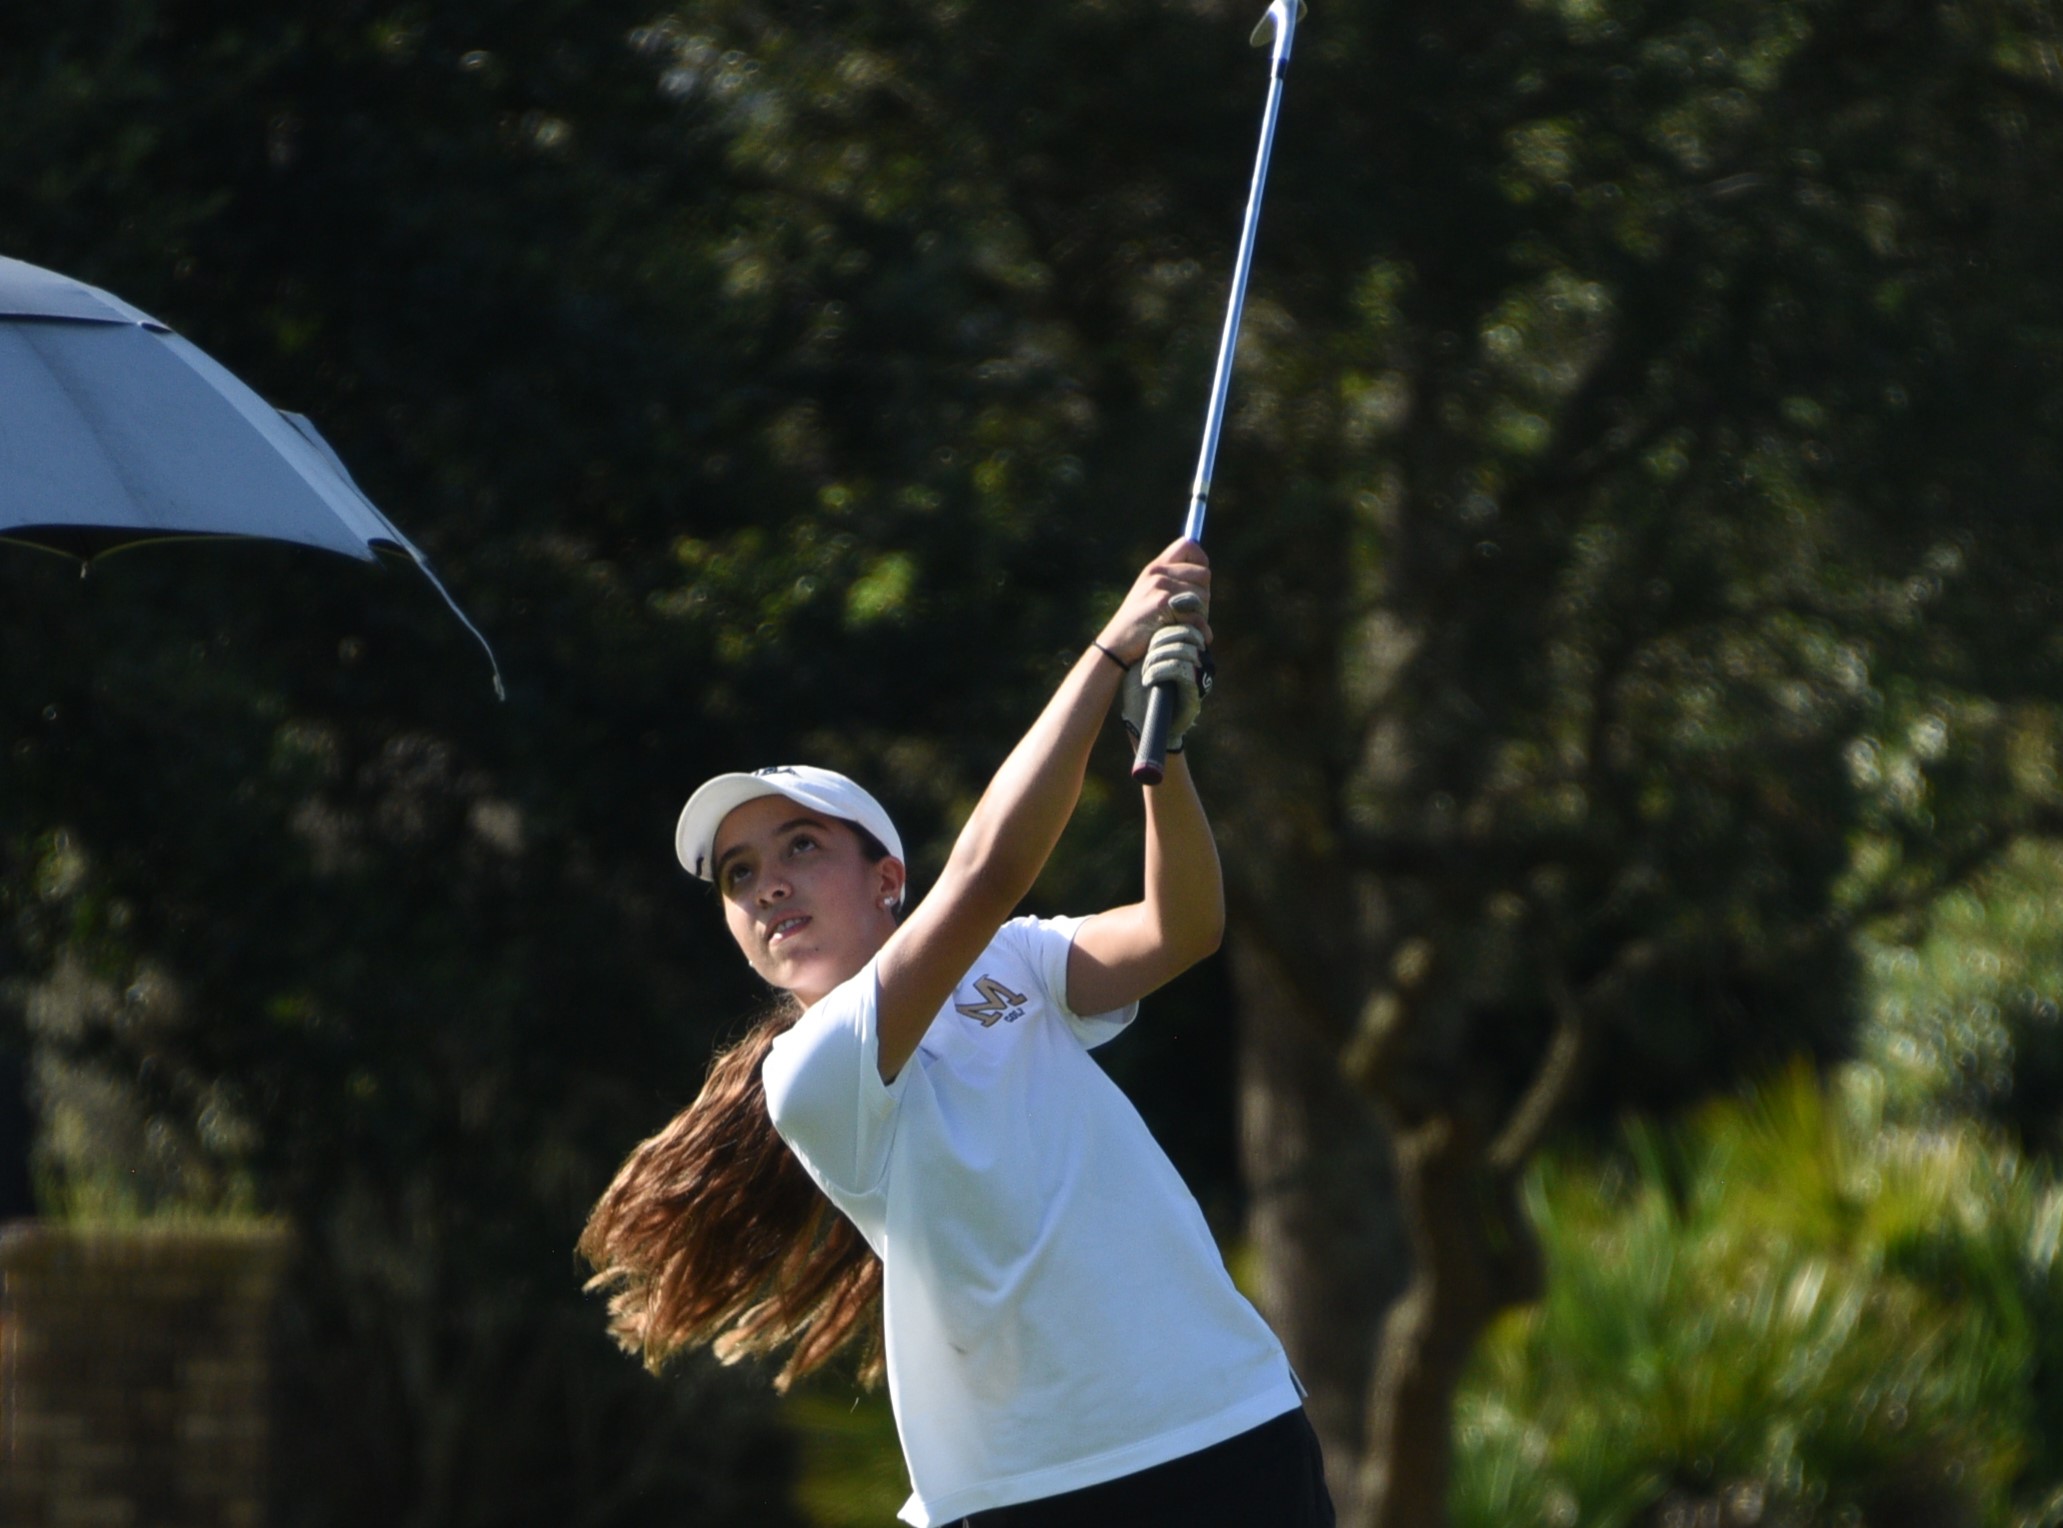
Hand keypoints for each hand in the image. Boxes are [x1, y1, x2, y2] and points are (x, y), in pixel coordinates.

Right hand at [1095, 538, 1211, 664]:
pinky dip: (1199, 630)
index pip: (1188, 546)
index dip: (1201, 561)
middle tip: (1192, 611)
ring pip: (1203, 596)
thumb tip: (1205, 577)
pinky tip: (1193, 637)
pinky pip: (1196, 616)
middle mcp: (1158, 573)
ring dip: (1201, 614)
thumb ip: (1172, 582)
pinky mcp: (1163, 606)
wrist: (1116, 645)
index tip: (1200, 579)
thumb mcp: (1148, 594)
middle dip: (1204, 595)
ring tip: (1186, 625)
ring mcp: (1160, 588)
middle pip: (1203, 574)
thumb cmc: (1137, 624)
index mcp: (1155, 567)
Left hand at [1120, 624, 1212, 751]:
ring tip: (1145, 673)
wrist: (1142, 726)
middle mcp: (1194, 661)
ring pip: (1182, 650)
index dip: (1169, 626)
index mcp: (1182, 652)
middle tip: (1145, 661)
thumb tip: (1156, 623)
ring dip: (1156, 658)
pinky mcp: (1193, 692)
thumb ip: (1151, 645)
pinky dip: (1159, 671)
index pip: (1185, 626)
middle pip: (1185, 633)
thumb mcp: (1141, 664)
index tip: (1149, 640)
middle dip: (1159, 641)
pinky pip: (1180, 669)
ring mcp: (1196, 676)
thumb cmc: (1138, 696)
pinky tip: (1147, 680)